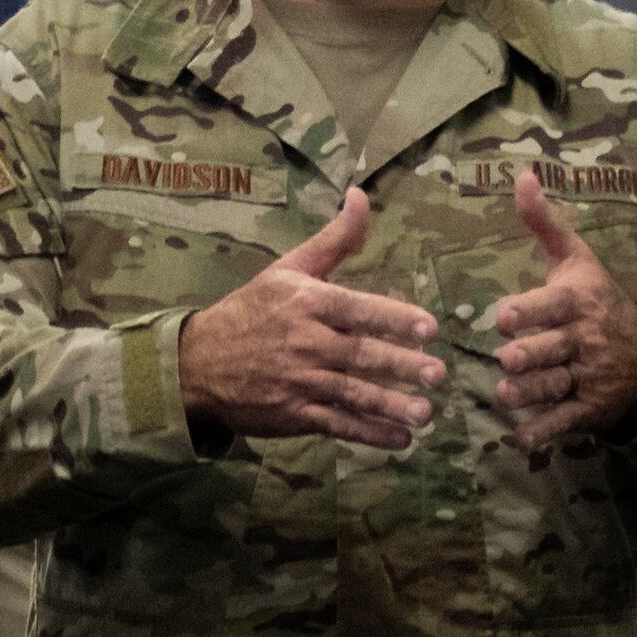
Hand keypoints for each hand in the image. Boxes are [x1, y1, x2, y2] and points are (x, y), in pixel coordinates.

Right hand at [178, 189, 442, 449]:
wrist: (199, 363)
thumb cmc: (252, 311)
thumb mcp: (288, 269)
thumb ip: (333, 239)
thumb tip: (361, 195)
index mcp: (307, 303)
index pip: (356, 309)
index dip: (393, 319)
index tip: (428, 329)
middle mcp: (304, 342)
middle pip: (359, 355)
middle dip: (399, 366)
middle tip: (437, 374)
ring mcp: (299, 381)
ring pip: (351, 393)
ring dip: (390, 406)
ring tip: (425, 413)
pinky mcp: (294, 414)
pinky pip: (337, 424)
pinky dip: (368, 434)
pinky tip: (400, 441)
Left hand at [486, 170, 636, 451]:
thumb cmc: (597, 300)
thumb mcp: (576, 260)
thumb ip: (544, 224)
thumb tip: (521, 176)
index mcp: (578, 301)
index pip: (552, 306)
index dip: (529, 311)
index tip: (504, 317)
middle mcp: (584, 340)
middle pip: (553, 349)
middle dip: (530, 355)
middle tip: (506, 360)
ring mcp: (588, 376)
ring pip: (556, 385)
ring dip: (530, 392)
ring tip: (504, 394)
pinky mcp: (588, 408)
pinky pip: (564, 420)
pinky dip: (543, 431)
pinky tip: (520, 438)